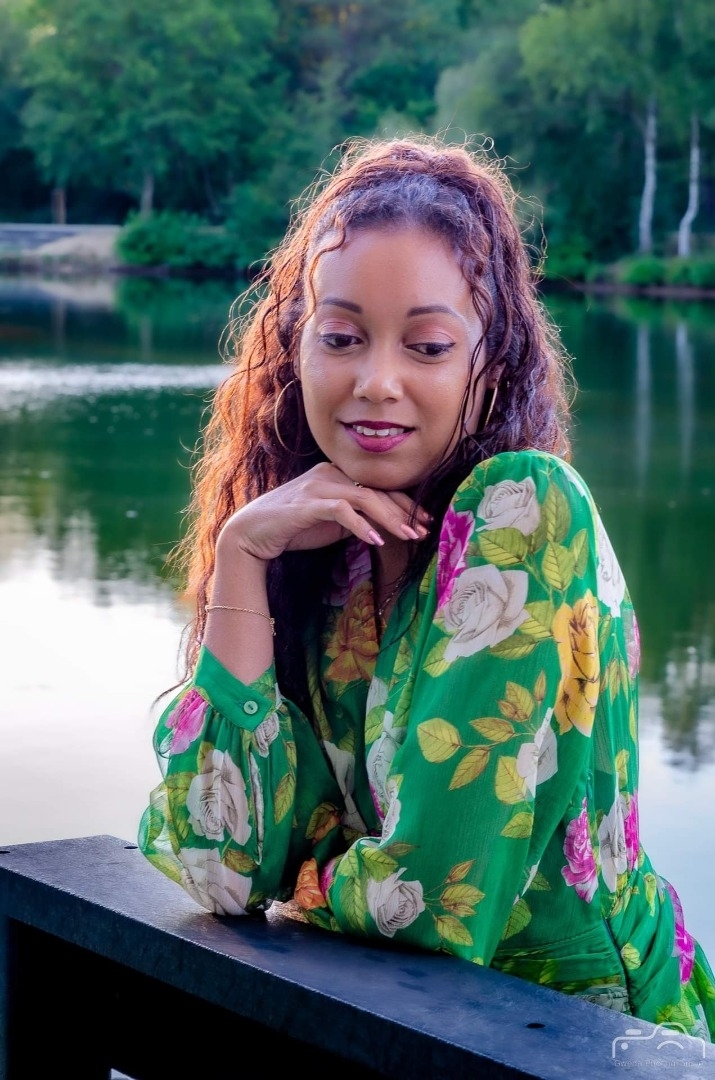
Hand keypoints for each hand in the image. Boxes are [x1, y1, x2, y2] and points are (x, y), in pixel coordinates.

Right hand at [217, 462, 429, 562]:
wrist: (252, 534)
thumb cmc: (293, 528)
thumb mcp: (332, 522)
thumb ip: (356, 518)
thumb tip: (386, 527)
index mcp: (337, 474)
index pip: (378, 486)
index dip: (404, 504)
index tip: (424, 522)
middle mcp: (329, 473)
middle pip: (377, 490)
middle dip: (404, 513)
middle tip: (424, 532)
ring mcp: (318, 485)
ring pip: (365, 497)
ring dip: (390, 519)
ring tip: (408, 537)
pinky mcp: (308, 503)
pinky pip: (342, 510)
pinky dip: (361, 525)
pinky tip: (375, 541)